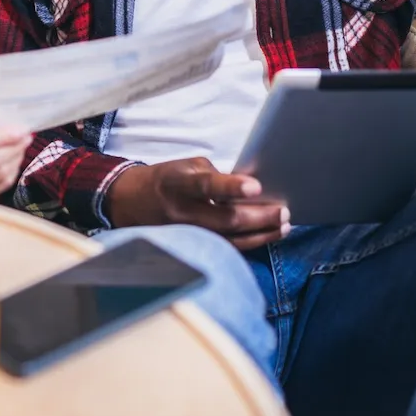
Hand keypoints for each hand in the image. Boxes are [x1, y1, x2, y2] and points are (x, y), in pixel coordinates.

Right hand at [106, 158, 290, 251]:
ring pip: (229, 240)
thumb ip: (216, 174)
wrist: (131, 204)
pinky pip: (226, 249)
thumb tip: (251, 188)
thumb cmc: (167, 179)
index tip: (255, 186)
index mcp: (177, 184)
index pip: (206, 186)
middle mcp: (181, 213)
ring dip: (260, 235)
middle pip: (225, 220)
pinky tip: (268, 236)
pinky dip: (249, 243)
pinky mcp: (191, 248)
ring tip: (284, 226)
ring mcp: (186, 235)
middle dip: (259, 217)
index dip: (231, 186)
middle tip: (284, 211)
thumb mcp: (186, 166)